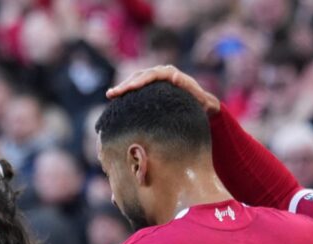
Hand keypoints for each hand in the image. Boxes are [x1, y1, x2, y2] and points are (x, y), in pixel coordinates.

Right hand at [106, 65, 220, 114]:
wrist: (203, 103)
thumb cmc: (201, 103)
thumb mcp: (200, 97)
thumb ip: (190, 88)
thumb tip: (176, 76)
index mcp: (171, 73)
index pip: (151, 75)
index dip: (139, 81)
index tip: (129, 88)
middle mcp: (162, 72)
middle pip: (140, 76)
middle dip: (125, 85)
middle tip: (112, 94)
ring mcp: (156, 78)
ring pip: (136, 80)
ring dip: (123, 87)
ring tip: (110, 96)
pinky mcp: (152, 86)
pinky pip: (137, 86)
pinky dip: (128, 92)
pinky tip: (116, 99)